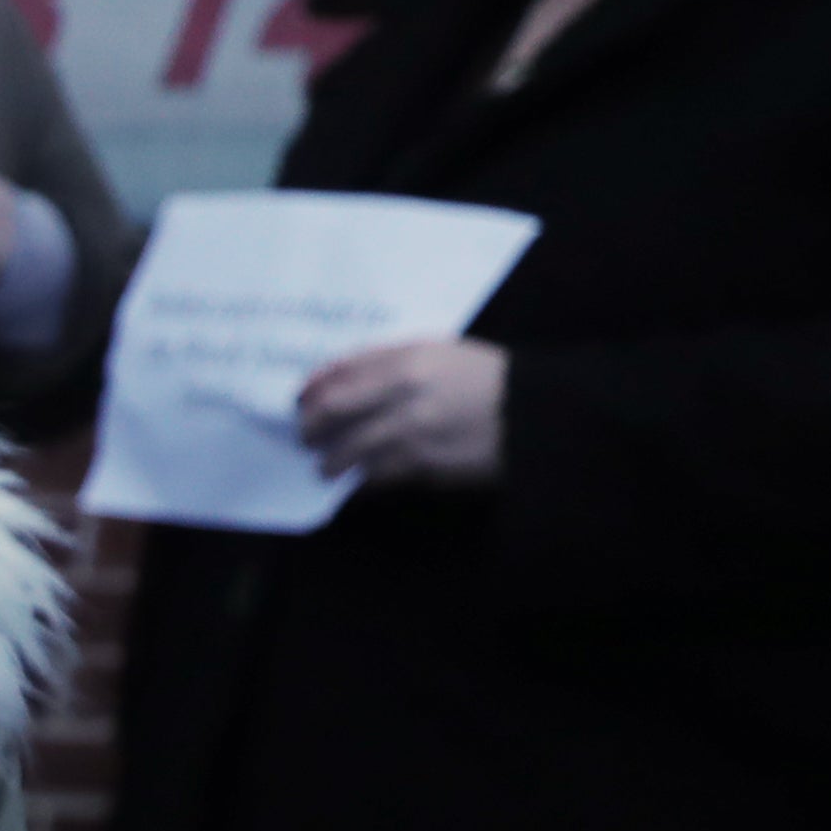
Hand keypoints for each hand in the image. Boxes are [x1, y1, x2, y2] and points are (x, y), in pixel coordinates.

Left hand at [294, 336, 507, 485]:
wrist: (531, 413)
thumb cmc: (481, 377)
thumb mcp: (435, 352)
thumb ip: (381, 360)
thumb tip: (326, 377)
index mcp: (406, 361)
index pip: (338, 380)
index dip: (310, 397)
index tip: (299, 406)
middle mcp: (404, 396)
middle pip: (334, 414)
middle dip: (311, 431)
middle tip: (305, 440)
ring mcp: (413, 434)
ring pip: (350, 451)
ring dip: (330, 463)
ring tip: (326, 467)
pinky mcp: (424, 466)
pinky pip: (377, 476)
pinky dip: (362, 478)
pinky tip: (359, 478)